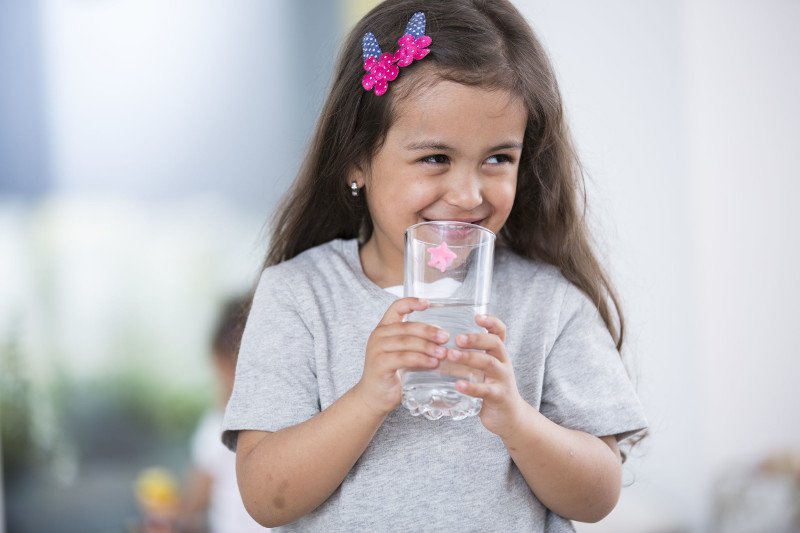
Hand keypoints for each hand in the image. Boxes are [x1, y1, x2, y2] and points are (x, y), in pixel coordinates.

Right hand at [354, 298, 449, 416]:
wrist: (374, 397)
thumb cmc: (393, 374)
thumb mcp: (405, 354)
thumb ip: (418, 344)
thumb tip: (445, 340)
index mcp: (385, 328)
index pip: (396, 307)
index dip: (412, 302)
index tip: (428, 303)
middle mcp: (378, 335)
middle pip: (407, 326)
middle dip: (429, 331)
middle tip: (446, 337)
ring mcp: (377, 349)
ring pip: (407, 342)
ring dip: (428, 346)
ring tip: (443, 353)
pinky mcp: (379, 364)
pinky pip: (404, 358)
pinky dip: (421, 360)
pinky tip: (433, 363)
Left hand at [447, 314, 524, 437]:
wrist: (509, 417)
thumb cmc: (490, 388)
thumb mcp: (484, 369)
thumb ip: (468, 356)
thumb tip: (438, 344)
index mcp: (498, 354)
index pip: (500, 332)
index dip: (491, 322)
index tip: (477, 316)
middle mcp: (503, 363)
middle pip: (495, 343)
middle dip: (476, 338)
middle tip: (457, 338)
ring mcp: (503, 379)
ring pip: (489, 363)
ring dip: (469, 358)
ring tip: (451, 356)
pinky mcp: (499, 396)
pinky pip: (486, 390)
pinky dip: (472, 387)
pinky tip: (458, 385)